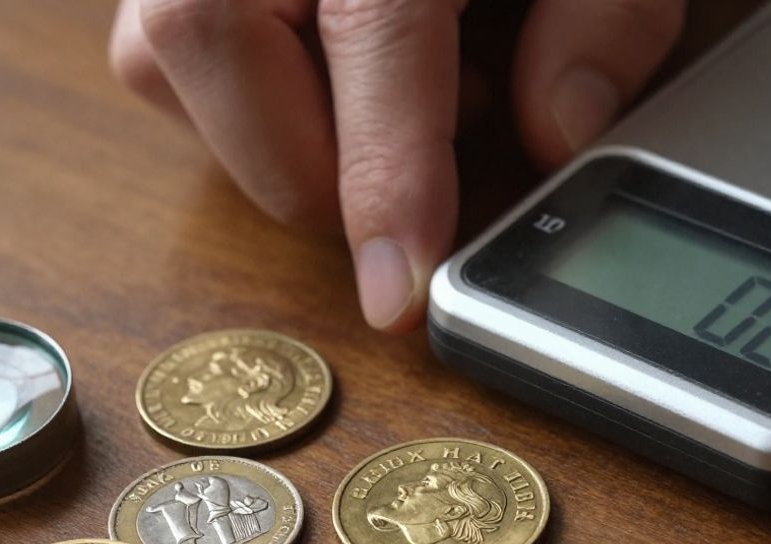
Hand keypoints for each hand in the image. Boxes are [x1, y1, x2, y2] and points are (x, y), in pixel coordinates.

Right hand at [110, 0, 684, 331]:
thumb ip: (604, 13)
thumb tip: (558, 129)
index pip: (372, 27)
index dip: (384, 172)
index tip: (397, 290)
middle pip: (206, 44)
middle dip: (312, 160)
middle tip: (408, 180)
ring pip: (167, 56)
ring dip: (280, 126)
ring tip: (388, 95)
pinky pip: (168, 41)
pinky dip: (253, 89)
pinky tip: (335, 63)